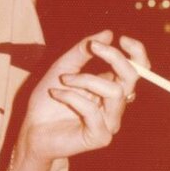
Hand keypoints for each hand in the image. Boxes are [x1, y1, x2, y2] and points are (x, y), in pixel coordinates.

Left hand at [19, 31, 149, 165]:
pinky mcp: (101, 137)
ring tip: (63, 79)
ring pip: (113, 92)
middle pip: (132, 78)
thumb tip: (108, 33)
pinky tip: (56, 94)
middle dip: (114, 58)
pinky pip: (92, 110)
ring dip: (85, 79)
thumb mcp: (63, 68)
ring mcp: (110, 123)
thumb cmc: (48, 101)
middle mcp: (115, 105)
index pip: (137, 70)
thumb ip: (83, 51)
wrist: (32, 130)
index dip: (136, 53)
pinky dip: (71, 96)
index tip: (121, 38)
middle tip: (93, 47)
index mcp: (111, 88)